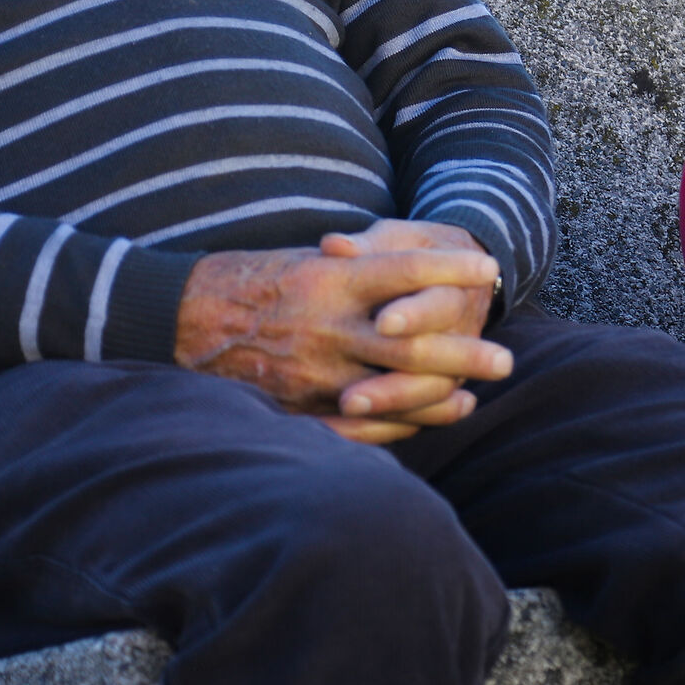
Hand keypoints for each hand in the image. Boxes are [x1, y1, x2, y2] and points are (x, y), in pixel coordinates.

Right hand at [176, 224, 510, 443]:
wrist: (178, 318)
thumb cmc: (244, 280)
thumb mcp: (301, 260)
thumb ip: (351, 270)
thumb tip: (402, 275)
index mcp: (331, 278)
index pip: (408, 271)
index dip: (453, 268)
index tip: (491, 268)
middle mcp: (329, 326)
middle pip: (414, 343)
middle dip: (465, 352)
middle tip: (506, 361)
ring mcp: (315, 371)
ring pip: (394, 389)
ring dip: (440, 396)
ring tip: (473, 397)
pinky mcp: (299, 405)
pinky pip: (359, 423)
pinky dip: (397, 424)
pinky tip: (423, 422)